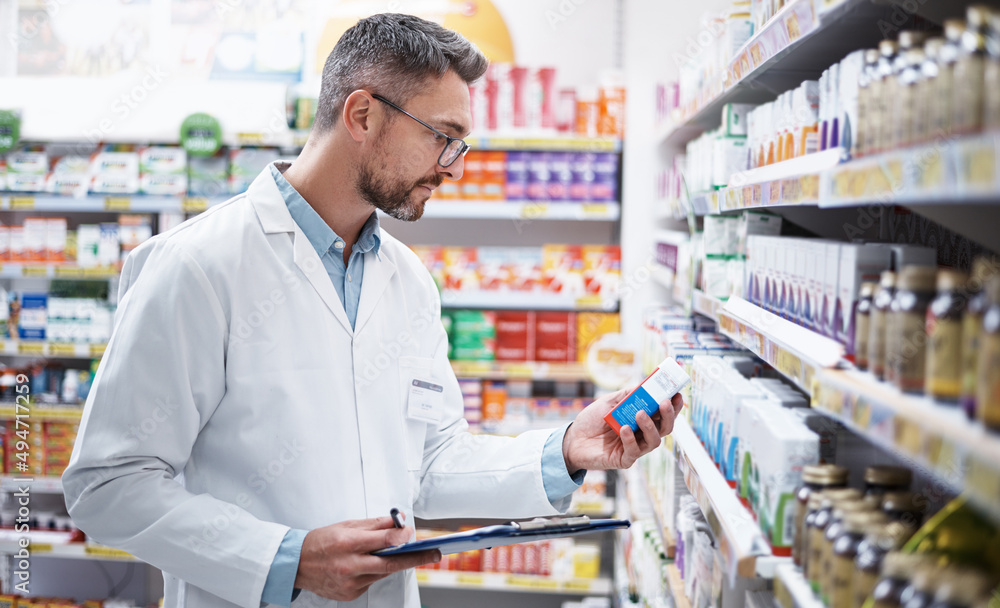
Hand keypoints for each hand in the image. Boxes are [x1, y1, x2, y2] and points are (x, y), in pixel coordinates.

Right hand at [294, 514, 439, 601]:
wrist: (296, 565)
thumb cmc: (320, 542)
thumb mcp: (347, 526)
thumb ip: (375, 524)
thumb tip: (398, 520)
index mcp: (349, 543)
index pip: (385, 540)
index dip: (404, 537)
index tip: (415, 534)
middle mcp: (350, 565)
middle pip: (391, 563)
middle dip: (415, 558)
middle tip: (435, 553)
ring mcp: (350, 583)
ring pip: (383, 573)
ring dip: (393, 563)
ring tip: (400, 553)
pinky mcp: (350, 595)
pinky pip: (372, 582)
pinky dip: (375, 572)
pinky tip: (368, 565)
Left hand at [562, 387, 683, 473]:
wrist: (572, 439)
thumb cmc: (591, 420)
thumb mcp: (609, 402)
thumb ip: (626, 395)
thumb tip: (643, 385)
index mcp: (642, 420)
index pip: (663, 414)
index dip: (673, 406)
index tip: (677, 394)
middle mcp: (642, 435)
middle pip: (665, 428)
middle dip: (668, 416)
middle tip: (664, 403)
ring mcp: (635, 448)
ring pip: (654, 441)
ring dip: (650, 427)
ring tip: (641, 414)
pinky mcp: (624, 459)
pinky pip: (634, 452)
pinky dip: (630, 439)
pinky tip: (624, 429)